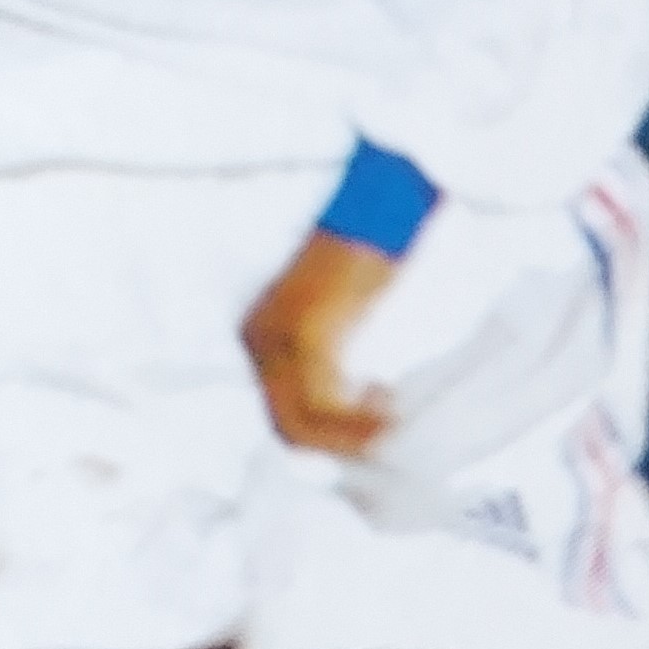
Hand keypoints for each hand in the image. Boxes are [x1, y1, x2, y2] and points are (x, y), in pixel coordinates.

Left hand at [240, 229, 399, 460]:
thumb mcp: (340, 314)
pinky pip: (322, 403)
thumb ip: (332, 358)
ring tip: (390, 423)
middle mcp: (258, 339)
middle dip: (339, 443)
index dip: (328, 434)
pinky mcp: (304, 335)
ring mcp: (276, 339)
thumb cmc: (369, 252)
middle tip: (384, 431)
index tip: (371, 426)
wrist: (378, 205)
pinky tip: (389, 408)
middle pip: (285, 425)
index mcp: (260, 334)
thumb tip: (352, 402)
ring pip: (300, 423)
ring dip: (349, 438)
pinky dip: (357, 420)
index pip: (281, 412)